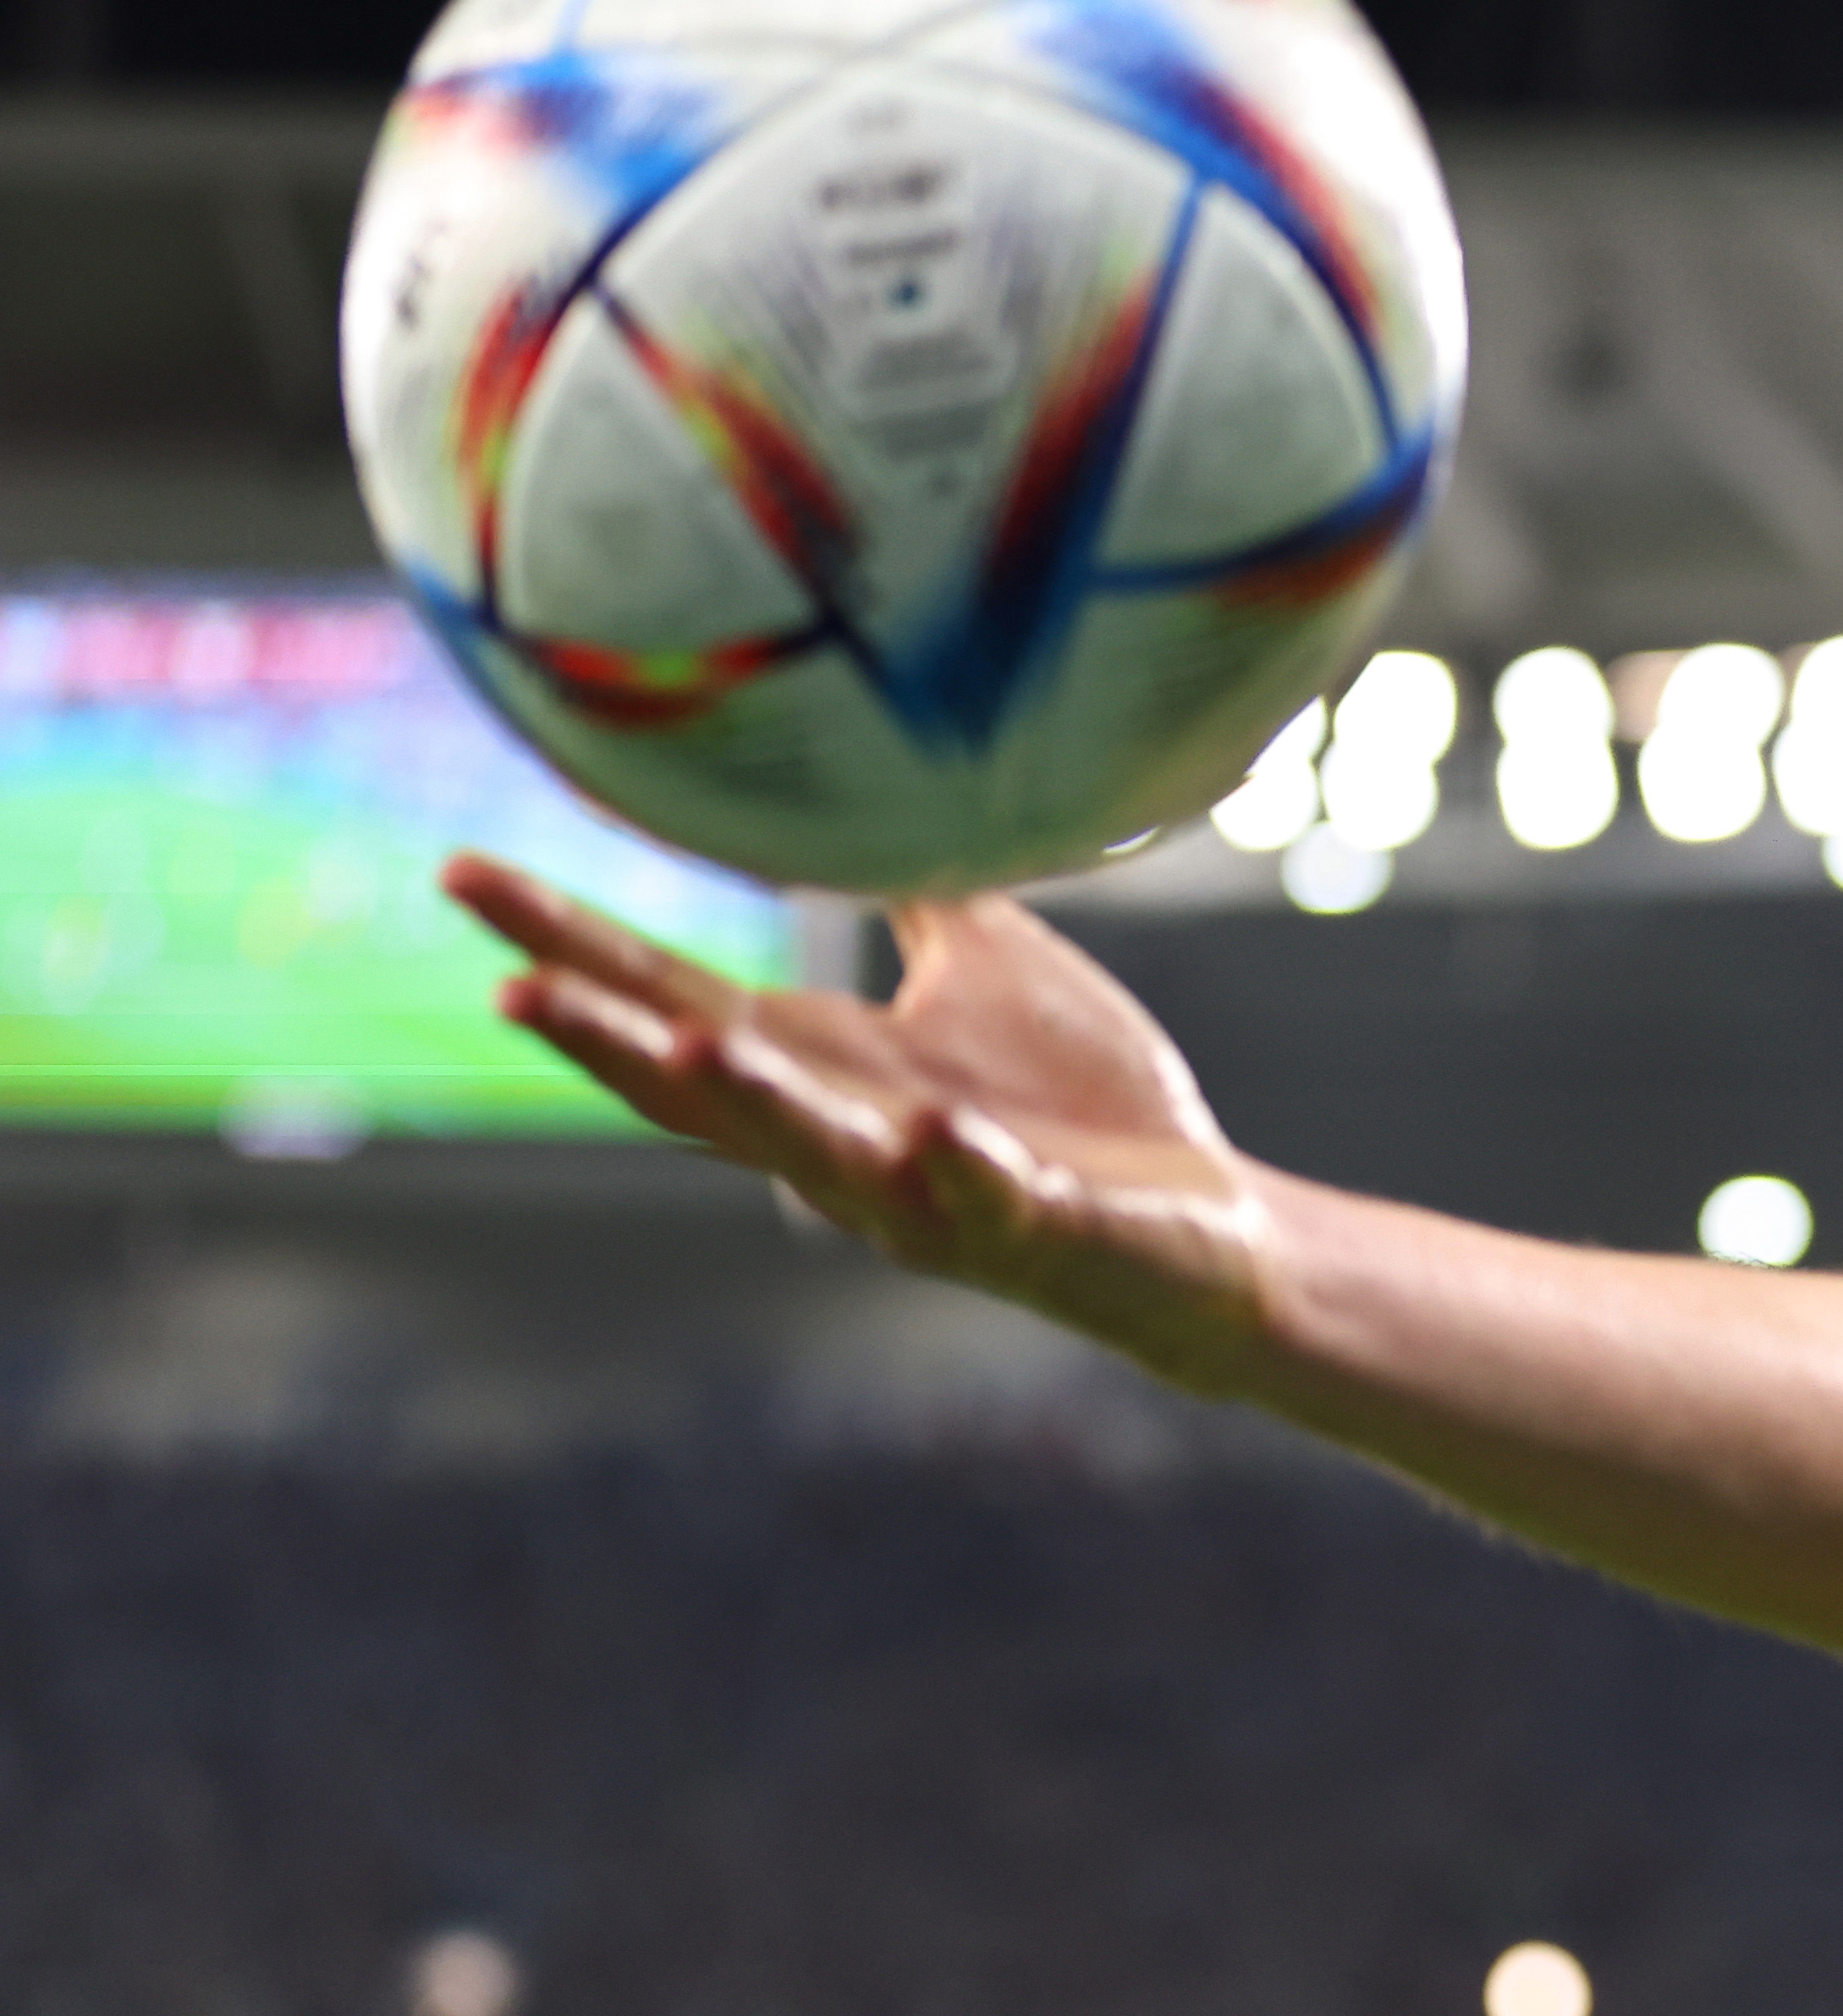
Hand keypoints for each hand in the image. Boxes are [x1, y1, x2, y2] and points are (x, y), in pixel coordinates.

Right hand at [444, 853, 1274, 1387]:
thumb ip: (917, 895)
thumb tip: (862, 786)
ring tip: (684, 1048)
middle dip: (606, 1041)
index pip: (663, 1002)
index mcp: (824, 1072)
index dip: (566, 945)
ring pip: (817, 1157)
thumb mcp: (986, 973)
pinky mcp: (1031, 1227)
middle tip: (508, 985)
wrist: (1207, 1229)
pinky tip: (934, 1129)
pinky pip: (985, 1198)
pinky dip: (955, 1167)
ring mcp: (931, 1194)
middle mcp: (847, 1141)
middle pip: (698, 1092)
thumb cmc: (1085, 1105)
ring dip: (754, 1106)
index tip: (462, 874)